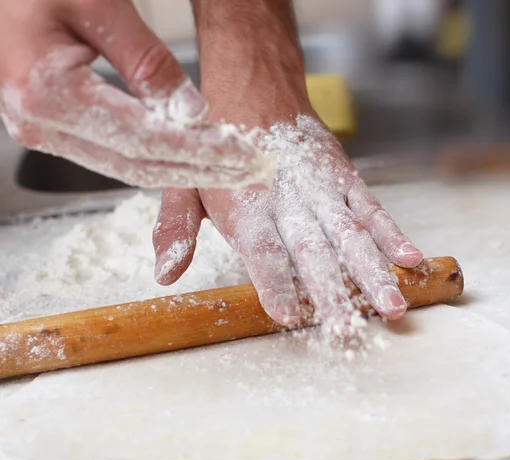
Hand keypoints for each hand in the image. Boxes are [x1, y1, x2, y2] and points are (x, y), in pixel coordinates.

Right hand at [0, 0, 271, 188]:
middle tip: (246, 169)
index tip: (241, 154)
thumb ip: (146, 62)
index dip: (199, 151)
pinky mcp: (54, 129)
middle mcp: (40, 124)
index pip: (144, 138)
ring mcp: (44, 131)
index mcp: (47, 93)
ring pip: (128, 166)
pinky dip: (157, 157)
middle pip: (138, 163)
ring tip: (228, 167)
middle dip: (199, 169)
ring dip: (182, 168)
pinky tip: (189, 156)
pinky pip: (114, 154)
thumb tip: (193, 113)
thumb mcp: (98, 3)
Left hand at [153, 0, 422, 329]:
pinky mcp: (345, 177)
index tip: (288, 315)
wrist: (254, 88)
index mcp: (244, 203)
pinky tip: (409, 259)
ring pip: (350, 232)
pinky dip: (391, 233)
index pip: (262, 248)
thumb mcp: (183, 182)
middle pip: (312, 248)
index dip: (274, 281)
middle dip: (331, 291)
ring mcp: (322, 187)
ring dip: (372, 271)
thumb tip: (165, 275)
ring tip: (391, 306)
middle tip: (348, 329)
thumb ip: (176, 228)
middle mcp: (287, 196)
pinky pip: (372, 207)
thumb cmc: (218, 147)